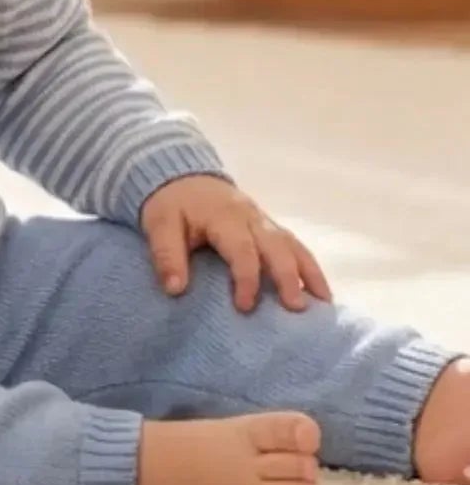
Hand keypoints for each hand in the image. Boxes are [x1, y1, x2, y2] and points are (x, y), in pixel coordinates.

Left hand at [140, 175, 332, 313]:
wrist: (182, 176)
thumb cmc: (172, 205)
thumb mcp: (160, 225)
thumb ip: (167, 255)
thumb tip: (175, 290)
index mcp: (225, 216)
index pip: (242, 249)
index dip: (246, 279)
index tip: (244, 307)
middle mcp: (251, 217)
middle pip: (277, 246)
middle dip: (289, 276)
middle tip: (297, 308)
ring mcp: (264, 221)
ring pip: (293, 244)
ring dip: (310, 273)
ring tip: (324, 304)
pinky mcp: (269, 227)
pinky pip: (295, 246)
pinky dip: (309, 268)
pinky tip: (320, 293)